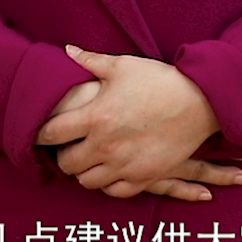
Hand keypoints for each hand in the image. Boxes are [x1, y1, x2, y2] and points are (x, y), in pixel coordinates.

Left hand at [37, 45, 241, 199]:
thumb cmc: (160, 80)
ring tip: (88, 158)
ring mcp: (125, 165)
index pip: (52, 134)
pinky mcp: (144, 177)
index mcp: (96, 117)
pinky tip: (109, 171)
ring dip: (84, 171)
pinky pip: (114, 191)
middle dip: (62, 155)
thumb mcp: (123, 66)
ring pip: (87, 181)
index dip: (40, 134)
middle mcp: (106, 145)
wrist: (201, 102)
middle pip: (66, 164)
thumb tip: (67, 50)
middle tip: (67, 147)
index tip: (40, 133)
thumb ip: (90, 61)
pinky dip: (108, 183)